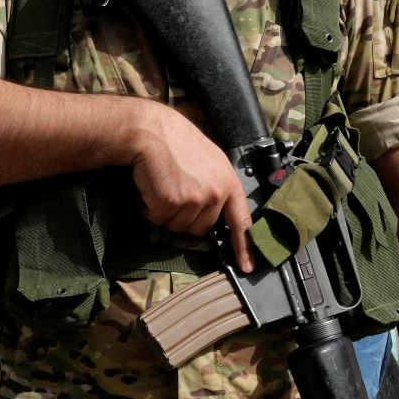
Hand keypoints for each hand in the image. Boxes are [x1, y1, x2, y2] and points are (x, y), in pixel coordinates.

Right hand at [129, 104, 253, 271]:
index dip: (244, 247)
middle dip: (184, 217)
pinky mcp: (172, 203)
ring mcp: (194, 199)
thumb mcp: (209, 161)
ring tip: (163, 185)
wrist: (152, 131)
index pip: (241, 222)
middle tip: (174, 191)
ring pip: (177, 226)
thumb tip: (211, 211)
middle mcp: (215, 193)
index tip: (247, 267)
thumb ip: (216, 186)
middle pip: (200, 228)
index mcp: (228, 183)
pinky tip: (152, 187)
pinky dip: (150, 208)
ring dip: (165, 212)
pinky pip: (158, 219)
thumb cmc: (177, 142)